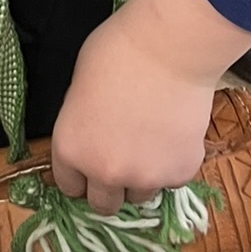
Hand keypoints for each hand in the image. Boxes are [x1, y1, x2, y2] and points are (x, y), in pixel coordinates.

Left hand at [50, 0, 250, 214]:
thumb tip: (94, 132)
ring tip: (152, 138)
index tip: (90, 163)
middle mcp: (105, 173)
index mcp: (71, 149)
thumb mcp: (80, 86)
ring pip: (141, 194)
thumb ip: (83, 122)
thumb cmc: (117, 51)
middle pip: (104, 204)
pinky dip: (172, 162)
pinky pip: (173, 179)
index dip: (81, 174)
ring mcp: (146, 178)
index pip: (70, 185)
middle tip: (123, 157)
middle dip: (110, 185)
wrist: (169, 48)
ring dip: (143, 175)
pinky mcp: (181, 173)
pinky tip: (174, 131)